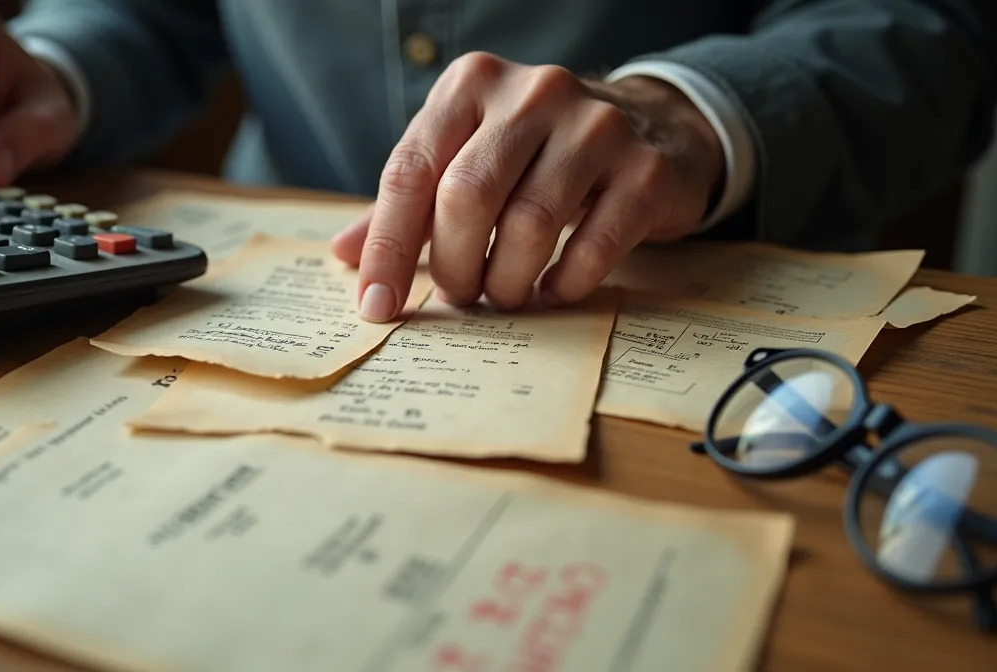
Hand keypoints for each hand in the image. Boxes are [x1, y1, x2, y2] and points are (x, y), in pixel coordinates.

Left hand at [331, 52, 724, 319]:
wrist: (652, 129)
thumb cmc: (536, 154)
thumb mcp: (467, 158)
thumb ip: (407, 203)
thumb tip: (345, 253)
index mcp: (471, 85)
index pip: (410, 171)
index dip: (387, 247)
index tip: (376, 305)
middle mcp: (533, 93)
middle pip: (466, 196)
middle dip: (452, 265)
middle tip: (457, 294)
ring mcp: (596, 126)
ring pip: (529, 223)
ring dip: (505, 280)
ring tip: (502, 295)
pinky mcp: (645, 170)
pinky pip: (595, 244)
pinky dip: (564, 282)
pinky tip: (552, 291)